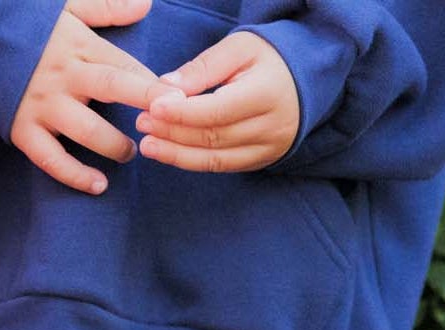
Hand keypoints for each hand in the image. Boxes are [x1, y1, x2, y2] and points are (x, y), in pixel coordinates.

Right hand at [11, 0, 171, 194]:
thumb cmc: (26, 27)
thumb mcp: (66, 7)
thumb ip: (106, 7)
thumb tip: (146, 5)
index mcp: (79, 46)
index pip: (125, 64)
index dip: (153, 82)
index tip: (181, 97)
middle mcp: (64, 76)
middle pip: (111, 89)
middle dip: (143, 104)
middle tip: (168, 122)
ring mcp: (43, 106)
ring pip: (86, 131)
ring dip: (113, 145)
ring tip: (130, 153)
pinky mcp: (23, 131)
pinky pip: (52, 160)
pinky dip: (75, 175)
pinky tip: (98, 185)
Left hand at [135, 32, 298, 172]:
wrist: (303, 78)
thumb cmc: (267, 58)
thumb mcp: (239, 49)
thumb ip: (203, 67)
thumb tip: (165, 87)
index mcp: (268, 94)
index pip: (217, 111)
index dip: (182, 113)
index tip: (152, 108)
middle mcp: (271, 127)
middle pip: (212, 137)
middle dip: (172, 132)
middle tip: (142, 123)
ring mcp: (268, 148)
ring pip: (213, 158)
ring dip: (175, 153)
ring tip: (147, 143)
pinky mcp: (260, 160)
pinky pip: (220, 167)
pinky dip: (191, 161)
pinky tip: (168, 152)